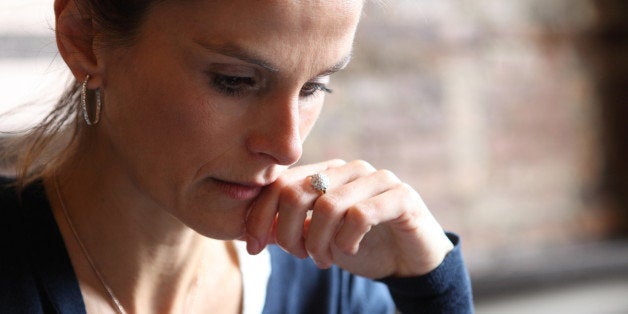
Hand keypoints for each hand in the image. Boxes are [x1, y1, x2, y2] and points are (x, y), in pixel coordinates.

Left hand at [245, 160, 453, 278]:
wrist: (409, 259)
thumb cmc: (360, 244)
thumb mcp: (318, 238)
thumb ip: (290, 227)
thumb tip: (253, 229)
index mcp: (326, 172)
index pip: (279, 183)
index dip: (260, 216)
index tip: (253, 247)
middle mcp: (349, 169)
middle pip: (297, 192)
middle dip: (288, 232)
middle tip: (298, 256)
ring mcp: (376, 179)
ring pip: (327, 206)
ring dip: (319, 243)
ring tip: (324, 260)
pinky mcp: (401, 196)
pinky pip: (360, 215)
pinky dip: (346, 241)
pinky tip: (350, 251)